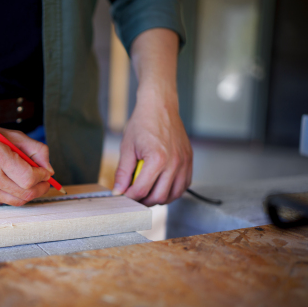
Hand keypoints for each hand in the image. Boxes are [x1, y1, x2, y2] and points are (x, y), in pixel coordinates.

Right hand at [0, 122, 53, 205]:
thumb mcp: (11, 135)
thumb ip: (35, 150)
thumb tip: (49, 170)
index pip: (28, 178)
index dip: (42, 177)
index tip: (46, 172)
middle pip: (25, 193)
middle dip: (41, 188)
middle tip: (45, 181)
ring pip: (17, 200)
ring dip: (30, 193)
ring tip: (32, 183)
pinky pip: (5, 201)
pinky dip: (14, 194)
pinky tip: (13, 183)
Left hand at [112, 86, 192, 205]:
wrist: (160, 106)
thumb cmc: (143, 123)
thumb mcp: (127, 147)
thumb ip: (123, 172)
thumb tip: (118, 191)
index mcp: (157, 159)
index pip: (141, 190)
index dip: (129, 197)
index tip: (123, 195)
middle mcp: (174, 163)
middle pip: (158, 197)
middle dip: (143, 201)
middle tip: (134, 196)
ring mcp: (184, 162)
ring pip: (173, 195)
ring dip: (159, 198)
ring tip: (147, 192)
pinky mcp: (189, 161)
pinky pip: (183, 185)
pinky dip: (172, 190)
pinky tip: (161, 185)